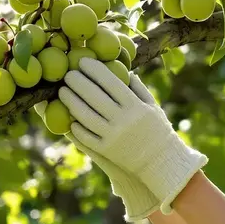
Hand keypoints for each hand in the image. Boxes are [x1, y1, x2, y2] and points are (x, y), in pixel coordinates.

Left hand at [59, 59, 206, 218]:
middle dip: (78, 82)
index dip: (94, 69)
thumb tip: (122, 69)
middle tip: (68, 73)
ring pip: (85, 115)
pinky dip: (75, 126)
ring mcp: (113, 136)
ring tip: (63, 91)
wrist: (161, 162)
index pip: (110, 82)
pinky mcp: (106, 151)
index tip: (83, 61)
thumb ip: (137, 88)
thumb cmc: (157, 130)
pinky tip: (68, 116)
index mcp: (135, 106)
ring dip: (70, 101)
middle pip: (94, 96)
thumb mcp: (152, 106)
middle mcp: (123, 120)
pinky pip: (85, 136)